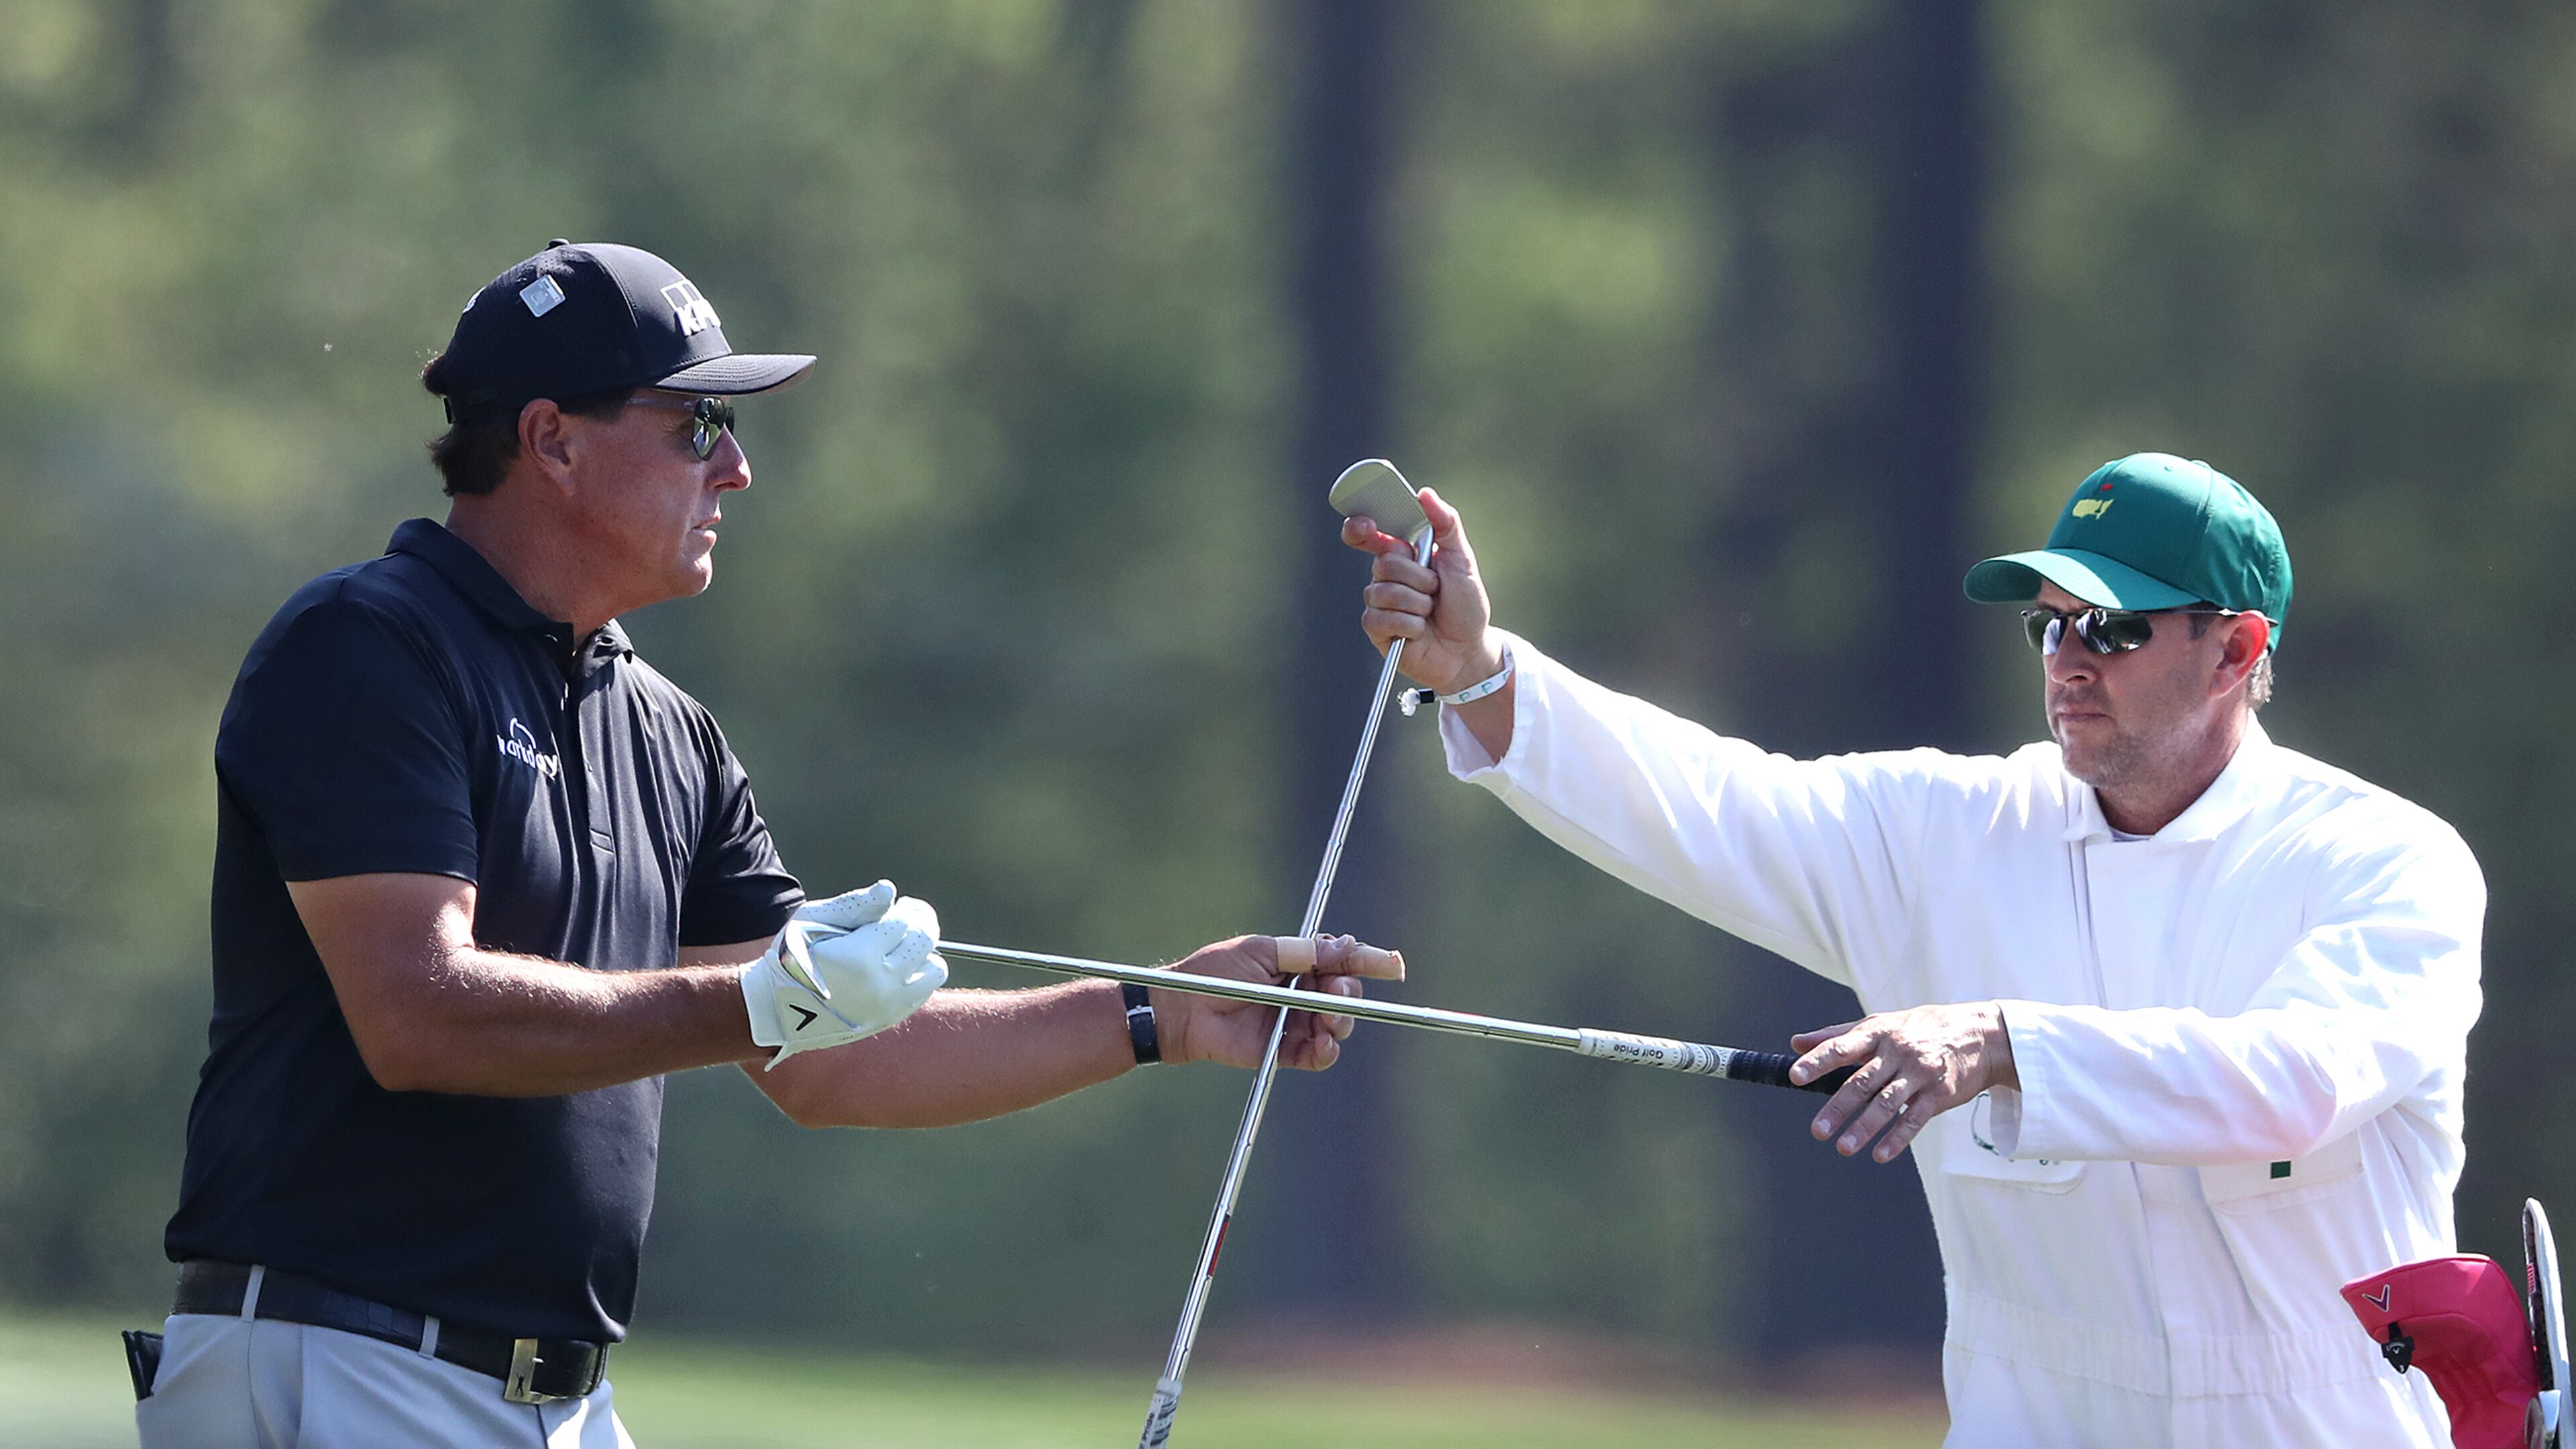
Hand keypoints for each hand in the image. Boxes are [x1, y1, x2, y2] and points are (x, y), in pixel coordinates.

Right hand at [742, 882, 948, 1069]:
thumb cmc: (791, 958)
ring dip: (924, 952)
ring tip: (903, 945)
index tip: (897, 906)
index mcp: (859, 956)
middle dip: (920, 922)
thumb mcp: (812, 921)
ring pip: (934, 969)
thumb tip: (888, 890)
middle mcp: (880, 984)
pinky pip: (924, 992)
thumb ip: (854, 904)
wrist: (776, 1009)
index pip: (904, 921)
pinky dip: (919, 975)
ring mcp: (887, 1006)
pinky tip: (899, 966)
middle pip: (924, 941)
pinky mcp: (889, 1020)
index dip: (904, 909)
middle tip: (908, 915)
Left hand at [1154, 934, 1405, 1070]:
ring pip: (1337, 1025)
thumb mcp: (1261, 951)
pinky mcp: (1283, 1050)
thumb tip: (1348, 946)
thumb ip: (1305, 952)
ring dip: (1340, 1022)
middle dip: (1349, 994)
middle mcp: (1301, 992)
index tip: (1393, 965)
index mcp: (1298, 963)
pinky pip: (1317, 1055)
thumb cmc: (1215, 973)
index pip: (1342, 962)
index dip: (1370, 962)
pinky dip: (1326, 1052)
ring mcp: (1294, 1022)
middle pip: (1345, 994)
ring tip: (1327, 1020)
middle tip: (1335, 994)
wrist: (1182, 1009)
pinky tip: (1324, 1045)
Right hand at [1343, 487, 1498, 695]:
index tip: (1366, 525)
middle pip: (1385, 563)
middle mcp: (1386, 577)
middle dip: (1419, 578)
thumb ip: (1446, 523)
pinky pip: (1382, 618)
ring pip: (1385, 591)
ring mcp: (1379, 604)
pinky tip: (1419, 631)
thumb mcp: (1462, 559)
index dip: (1361, 528)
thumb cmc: (1466, 605)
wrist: (1468, 649)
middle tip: (1435, 589)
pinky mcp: (1377, 630)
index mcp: (1402, 556)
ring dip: (1418, 604)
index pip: (1370, 535)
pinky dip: (1410, 625)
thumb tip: (1425, 493)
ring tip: (1430, 613)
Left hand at [1789, 1002, 2016, 1162]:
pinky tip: (1880, 1155)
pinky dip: (1898, 1138)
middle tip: (1818, 1131)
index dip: (1818, 1061)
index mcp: (1878, 1032)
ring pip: (1888, 1103)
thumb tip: (1796, 1043)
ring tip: (1843, 1148)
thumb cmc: (1919, 1029)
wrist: (1980, 1036)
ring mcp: (1920, 1073)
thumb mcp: (1880, 1024)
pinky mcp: (1940, 1094)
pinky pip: (1915, 1119)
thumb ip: (1837, 1036)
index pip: (1842, 1046)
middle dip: (1838, 1107)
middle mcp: (1898, 1051)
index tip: (1795, 1076)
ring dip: (1864, 1128)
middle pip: (1863, 1082)